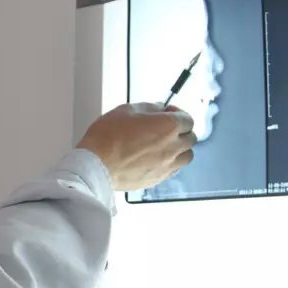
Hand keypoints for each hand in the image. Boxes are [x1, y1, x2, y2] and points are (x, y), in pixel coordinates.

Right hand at [75, 103, 195, 190]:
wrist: (96, 165)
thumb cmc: (107, 138)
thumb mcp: (127, 110)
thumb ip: (149, 108)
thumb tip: (159, 109)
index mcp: (168, 126)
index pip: (188, 119)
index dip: (179, 114)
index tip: (169, 113)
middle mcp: (172, 147)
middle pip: (190, 138)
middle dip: (181, 131)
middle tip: (167, 129)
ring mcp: (166, 165)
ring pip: (186, 156)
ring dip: (180, 149)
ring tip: (165, 145)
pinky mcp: (158, 179)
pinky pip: (173, 170)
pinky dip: (170, 163)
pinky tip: (157, 158)